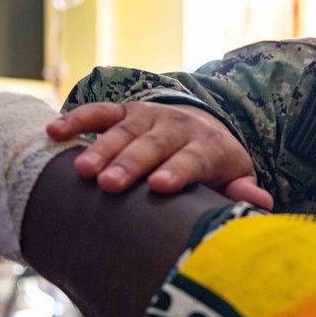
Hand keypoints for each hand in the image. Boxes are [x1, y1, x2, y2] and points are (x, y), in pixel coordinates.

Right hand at [47, 101, 273, 208]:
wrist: (203, 123)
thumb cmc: (216, 164)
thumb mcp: (235, 175)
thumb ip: (243, 190)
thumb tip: (262, 205)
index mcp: (206, 147)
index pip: (191, 159)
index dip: (177, 171)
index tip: (159, 186)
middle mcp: (176, 127)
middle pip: (152, 146)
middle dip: (131, 163)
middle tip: (109, 184)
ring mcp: (148, 117)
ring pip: (123, 132)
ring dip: (101, 149)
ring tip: (82, 171)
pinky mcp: (125, 112)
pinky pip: (99, 113)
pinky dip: (76, 120)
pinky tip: (54, 133)